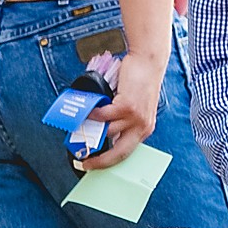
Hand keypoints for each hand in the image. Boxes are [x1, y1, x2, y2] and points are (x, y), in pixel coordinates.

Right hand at [78, 50, 165, 169]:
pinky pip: (103, 115)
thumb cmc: (139, 82)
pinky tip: (87, 110)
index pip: (126, 153)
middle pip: (119, 153)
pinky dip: (92, 114)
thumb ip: (121, 121)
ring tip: (79, 126)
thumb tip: (99, 131)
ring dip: (90, 129)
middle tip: (83, 161)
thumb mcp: (134, 107)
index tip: (93, 165)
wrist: (148, 62)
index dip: (108, 162)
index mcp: (143, 130)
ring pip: (106, 131)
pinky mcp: (127, 106)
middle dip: (100, 160)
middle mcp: (142, 127)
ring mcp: (136, 118)